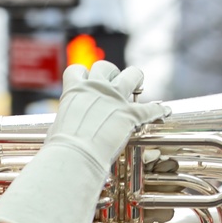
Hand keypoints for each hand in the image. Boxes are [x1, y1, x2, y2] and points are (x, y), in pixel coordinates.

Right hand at [47, 62, 169, 172]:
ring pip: (132, 75)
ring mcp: (115, 99)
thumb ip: (65, 122)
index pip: (77, 70)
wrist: (75, 156)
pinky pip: (150, 108)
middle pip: (105, 66)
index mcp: (75, 90)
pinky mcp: (131, 114)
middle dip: (110, 73)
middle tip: (113, 82)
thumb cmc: (61, 147)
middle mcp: (95, 88)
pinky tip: (165, 111)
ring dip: (136, 78)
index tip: (85, 82)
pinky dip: (158, 111)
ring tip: (139, 83)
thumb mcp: (56, 128)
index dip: (82, 76)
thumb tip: (61, 131)